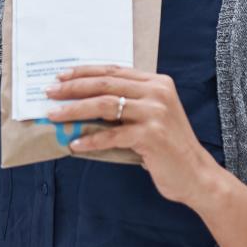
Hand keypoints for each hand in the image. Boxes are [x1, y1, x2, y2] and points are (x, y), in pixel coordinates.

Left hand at [43, 66, 220, 209]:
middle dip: (72, 88)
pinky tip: (74, 143)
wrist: (197, 175)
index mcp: (156, 82)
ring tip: (53, 116)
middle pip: (104, 85)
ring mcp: (155, 113)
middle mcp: (157, 92)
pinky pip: (111, 135)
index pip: (112, 72)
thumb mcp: (150, 116)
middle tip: (49, 93)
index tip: (60, 76)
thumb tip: (82, 101)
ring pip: (104, 105)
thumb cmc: (168, 147)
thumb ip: (126, 104)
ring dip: (74, 111)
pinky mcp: (151, 135)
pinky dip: (90, 139)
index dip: (83, 72)